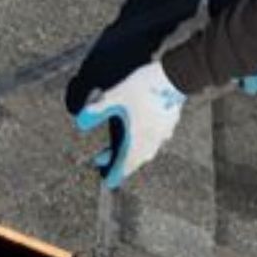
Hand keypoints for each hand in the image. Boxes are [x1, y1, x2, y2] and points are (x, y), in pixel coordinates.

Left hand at [74, 61, 185, 189]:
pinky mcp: (170, 123)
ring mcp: (163, 133)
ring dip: (132, 152)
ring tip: (121, 146)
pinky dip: (144, 141)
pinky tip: (141, 132)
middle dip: (119, 161)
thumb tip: (80, 122)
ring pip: (146, 150)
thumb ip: (98, 110)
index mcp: (138, 140)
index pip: (124, 164)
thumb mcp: (116, 96)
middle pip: (135, 159)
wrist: (175, 75)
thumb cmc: (145, 87)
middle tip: (104, 159)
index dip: (114, 173)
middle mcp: (152, 141)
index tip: (108, 181)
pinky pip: (155, 140)